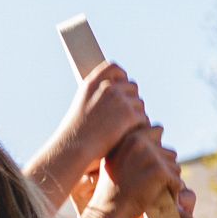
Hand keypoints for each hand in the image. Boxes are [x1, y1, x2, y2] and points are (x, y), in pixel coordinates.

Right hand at [29, 62, 149, 205]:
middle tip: (125, 118)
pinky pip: (143, 118)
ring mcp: (119, 99)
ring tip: (124, 131)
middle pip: (132, 87)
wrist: (73, 149)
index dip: (122, 77)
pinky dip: (139, 128)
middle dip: (131, 101)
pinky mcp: (129, 114)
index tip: (122, 88)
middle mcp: (107, 87)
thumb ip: (96, 97)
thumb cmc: (74, 135)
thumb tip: (115, 94)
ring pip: (139, 104)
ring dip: (136, 116)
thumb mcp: (81, 107)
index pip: (114, 68)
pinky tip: (129, 137)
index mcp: (93, 84)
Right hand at [92, 123, 184, 217]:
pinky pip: (177, 182)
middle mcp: (142, 142)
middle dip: (164, 167)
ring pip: (176, 167)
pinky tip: (155, 197)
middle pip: (170, 153)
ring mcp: (152, 156)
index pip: (158, 130)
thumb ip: (132, 145)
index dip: (157, 149)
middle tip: (147, 182)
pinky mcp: (161, 172)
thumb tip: (158, 130)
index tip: (149, 165)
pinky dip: (171, 193)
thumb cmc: (112, 188)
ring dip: (168, 180)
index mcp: (131, 137)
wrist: (110, 209)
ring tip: (150, 190)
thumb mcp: (115, 158)